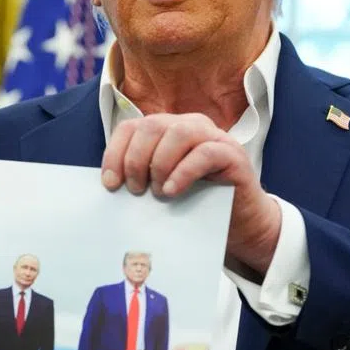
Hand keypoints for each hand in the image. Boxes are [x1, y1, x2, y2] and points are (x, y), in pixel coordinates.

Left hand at [101, 113, 281, 275]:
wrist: (240, 223)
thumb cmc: (196, 204)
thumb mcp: (161, 188)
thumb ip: (140, 178)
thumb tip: (109, 186)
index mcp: (166, 131)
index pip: (131, 127)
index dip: (115, 153)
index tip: (110, 183)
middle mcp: (188, 126)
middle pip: (151, 126)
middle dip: (135, 159)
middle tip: (135, 190)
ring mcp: (213, 136)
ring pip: (178, 132)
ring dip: (160, 163)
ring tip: (157, 192)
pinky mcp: (232, 153)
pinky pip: (205, 152)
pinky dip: (183, 172)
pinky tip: (172, 191)